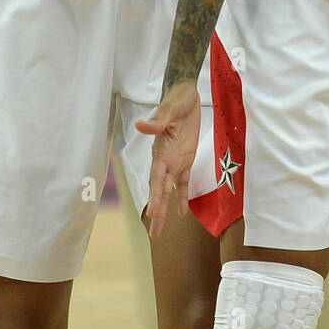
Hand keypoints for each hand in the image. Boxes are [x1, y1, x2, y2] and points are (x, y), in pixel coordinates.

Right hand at [135, 80, 200, 239]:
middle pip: (160, 190)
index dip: (155, 195)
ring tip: (160, 231)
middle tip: (154, 235)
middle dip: (157, 211)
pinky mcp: (186, 159)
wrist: (186, 94)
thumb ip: (157, 122)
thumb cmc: (176, 100)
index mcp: (160, 151)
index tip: (152, 213)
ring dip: (166, 210)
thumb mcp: (169, 110)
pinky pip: (183, 182)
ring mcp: (175, 161)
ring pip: (169, 190)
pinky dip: (183, 197)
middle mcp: (165, 160)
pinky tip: (182, 213)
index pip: (156, 178)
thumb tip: (141, 127)